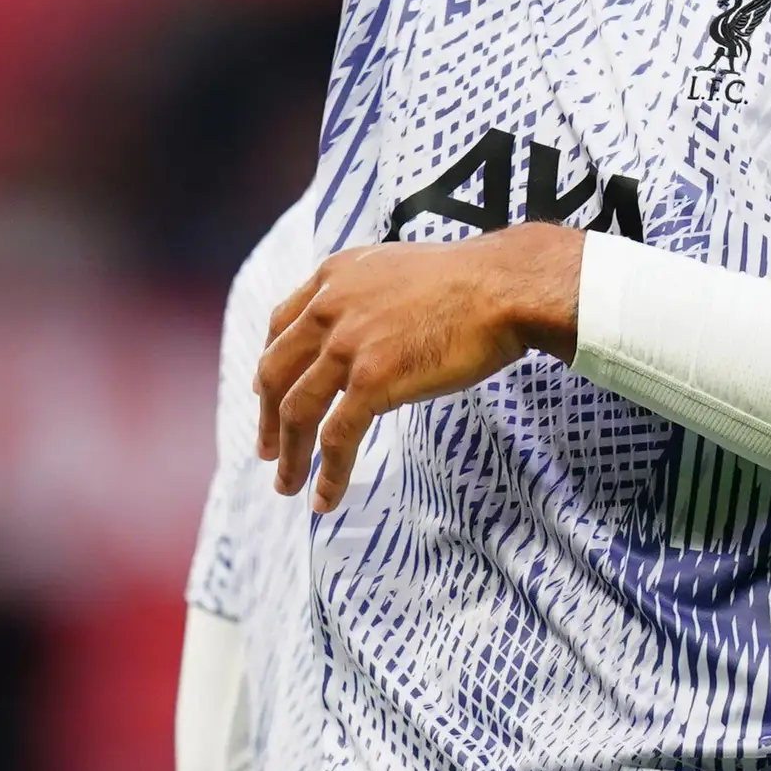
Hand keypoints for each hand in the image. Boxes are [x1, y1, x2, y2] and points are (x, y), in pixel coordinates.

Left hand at [255, 226, 586, 510]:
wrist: (502, 289)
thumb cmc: (469, 284)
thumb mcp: (396, 271)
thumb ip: (366, 297)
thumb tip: (366, 334)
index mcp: (333, 278)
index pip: (280, 327)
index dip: (271, 368)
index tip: (269, 396)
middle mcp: (329, 308)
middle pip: (276, 371)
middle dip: (267, 417)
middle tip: (269, 451)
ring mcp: (347, 344)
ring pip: (297, 410)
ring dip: (290, 455)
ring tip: (288, 486)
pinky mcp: (372, 379)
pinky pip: (336, 436)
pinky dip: (327, 472)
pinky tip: (325, 498)